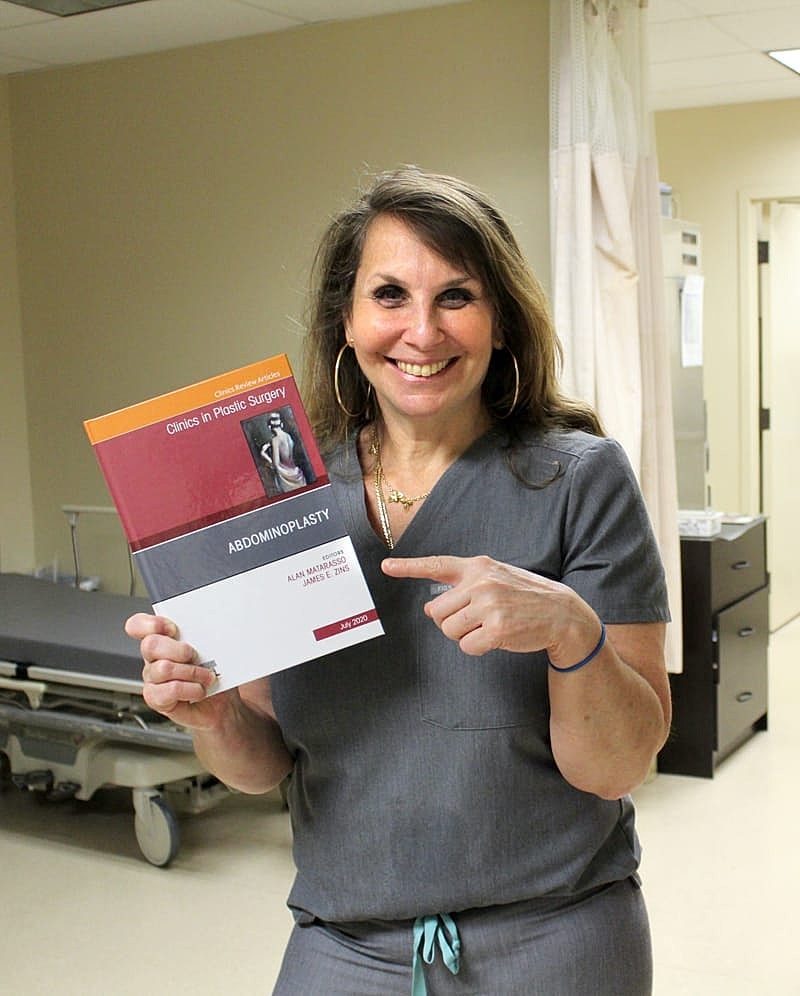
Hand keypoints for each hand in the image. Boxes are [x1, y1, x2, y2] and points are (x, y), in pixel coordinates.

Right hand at [125, 612, 231, 729]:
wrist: (221, 703)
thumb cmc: (214, 672)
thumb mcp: (212, 647)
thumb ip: (202, 634)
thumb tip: (210, 625)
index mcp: (163, 638)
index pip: (138, 625)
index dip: (151, 624)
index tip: (173, 629)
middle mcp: (153, 657)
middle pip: (150, 645)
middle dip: (179, 649)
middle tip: (195, 656)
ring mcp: (152, 678)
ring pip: (164, 668)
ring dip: (193, 672)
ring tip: (207, 677)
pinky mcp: (156, 699)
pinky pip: (170, 690)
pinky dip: (191, 689)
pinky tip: (199, 690)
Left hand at [381, 554, 595, 657]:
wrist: (561, 613)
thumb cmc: (525, 597)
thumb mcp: (496, 578)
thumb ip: (464, 588)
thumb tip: (430, 609)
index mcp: (478, 566)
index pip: (437, 565)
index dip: (409, 567)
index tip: (386, 567)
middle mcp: (481, 582)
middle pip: (438, 612)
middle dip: (452, 621)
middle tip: (477, 619)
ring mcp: (489, 605)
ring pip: (449, 631)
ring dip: (464, 636)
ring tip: (489, 627)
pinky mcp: (496, 629)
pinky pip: (466, 646)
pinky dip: (477, 648)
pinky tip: (496, 639)